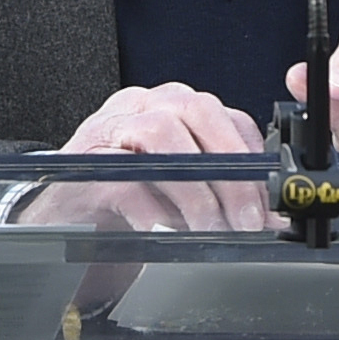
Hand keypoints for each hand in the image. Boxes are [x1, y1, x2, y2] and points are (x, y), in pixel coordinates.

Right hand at [21, 83, 270, 232]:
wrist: (67, 212)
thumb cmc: (130, 196)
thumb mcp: (182, 185)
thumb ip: (223, 188)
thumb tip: (271, 219)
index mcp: (177, 106)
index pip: (230, 118)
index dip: (257, 162)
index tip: (271, 206)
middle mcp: (145, 106)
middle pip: (199, 113)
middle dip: (232, 169)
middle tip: (249, 221)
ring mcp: (111, 129)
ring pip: (162, 136)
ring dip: (195, 190)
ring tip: (212, 231)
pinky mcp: (85, 163)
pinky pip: (124, 178)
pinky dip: (151, 209)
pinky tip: (167, 233)